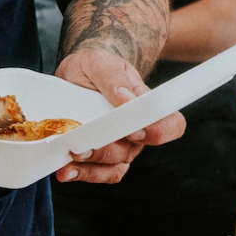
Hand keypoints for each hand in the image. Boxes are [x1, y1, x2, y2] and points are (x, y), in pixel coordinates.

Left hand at [53, 46, 184, 184]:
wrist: (74, 76)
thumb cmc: (93, 67)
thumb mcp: (98, 61)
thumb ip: (113, 77)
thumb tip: (126, 98)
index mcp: (146, 106)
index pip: (170, 124)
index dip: (157, 131)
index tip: (133, 130)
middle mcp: (137, 131)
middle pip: (133, 149)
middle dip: (107, 149)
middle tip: (81, 145)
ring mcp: (120, 147)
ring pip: (115, 165)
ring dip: (91, 164)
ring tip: (68, 159)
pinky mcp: (101, 159)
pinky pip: (99, 173)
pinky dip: (81, 174)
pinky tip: (64, 170)